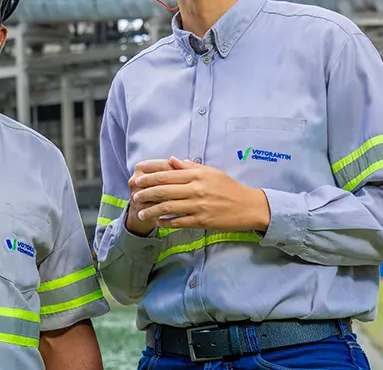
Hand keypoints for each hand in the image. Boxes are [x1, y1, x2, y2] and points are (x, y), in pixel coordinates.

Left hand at [132, 156, 270, 232]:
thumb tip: (172, 160)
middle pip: (164, 191)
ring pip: (168, 208)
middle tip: (134, 195)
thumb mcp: (210, 172)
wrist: (248, 206)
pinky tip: (158, 222)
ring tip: (141, 212)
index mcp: (197, 175)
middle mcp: (196, 189)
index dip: (149, 177)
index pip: (167, 175)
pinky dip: (166, 222)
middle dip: (146, 193)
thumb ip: (190, 166)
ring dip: (151, 210)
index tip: (138, 179)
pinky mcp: (202, 221)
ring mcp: (199, 206)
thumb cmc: (228, 187)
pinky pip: (179, 222)